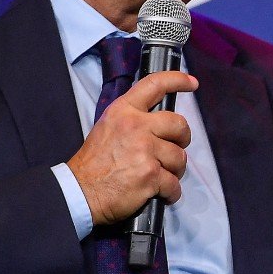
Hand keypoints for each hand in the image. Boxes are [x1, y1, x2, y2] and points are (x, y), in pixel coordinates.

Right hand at [67, 71, 196, 225]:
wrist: (80, 191)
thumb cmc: (93, 164)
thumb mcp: (107, 127)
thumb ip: (132, 120)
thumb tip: (159, 123)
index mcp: (124, 111)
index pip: (155, 85)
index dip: (177, 80)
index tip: (191, 83)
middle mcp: (136, 126)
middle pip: (179, 124)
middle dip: (182, 139)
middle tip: (173, 149)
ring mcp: (145, 150)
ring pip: (180, 157)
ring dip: (174, 170)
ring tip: (159, 175)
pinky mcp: (151, 175)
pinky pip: (174, 184)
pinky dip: (170, 192)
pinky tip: (159, 193)